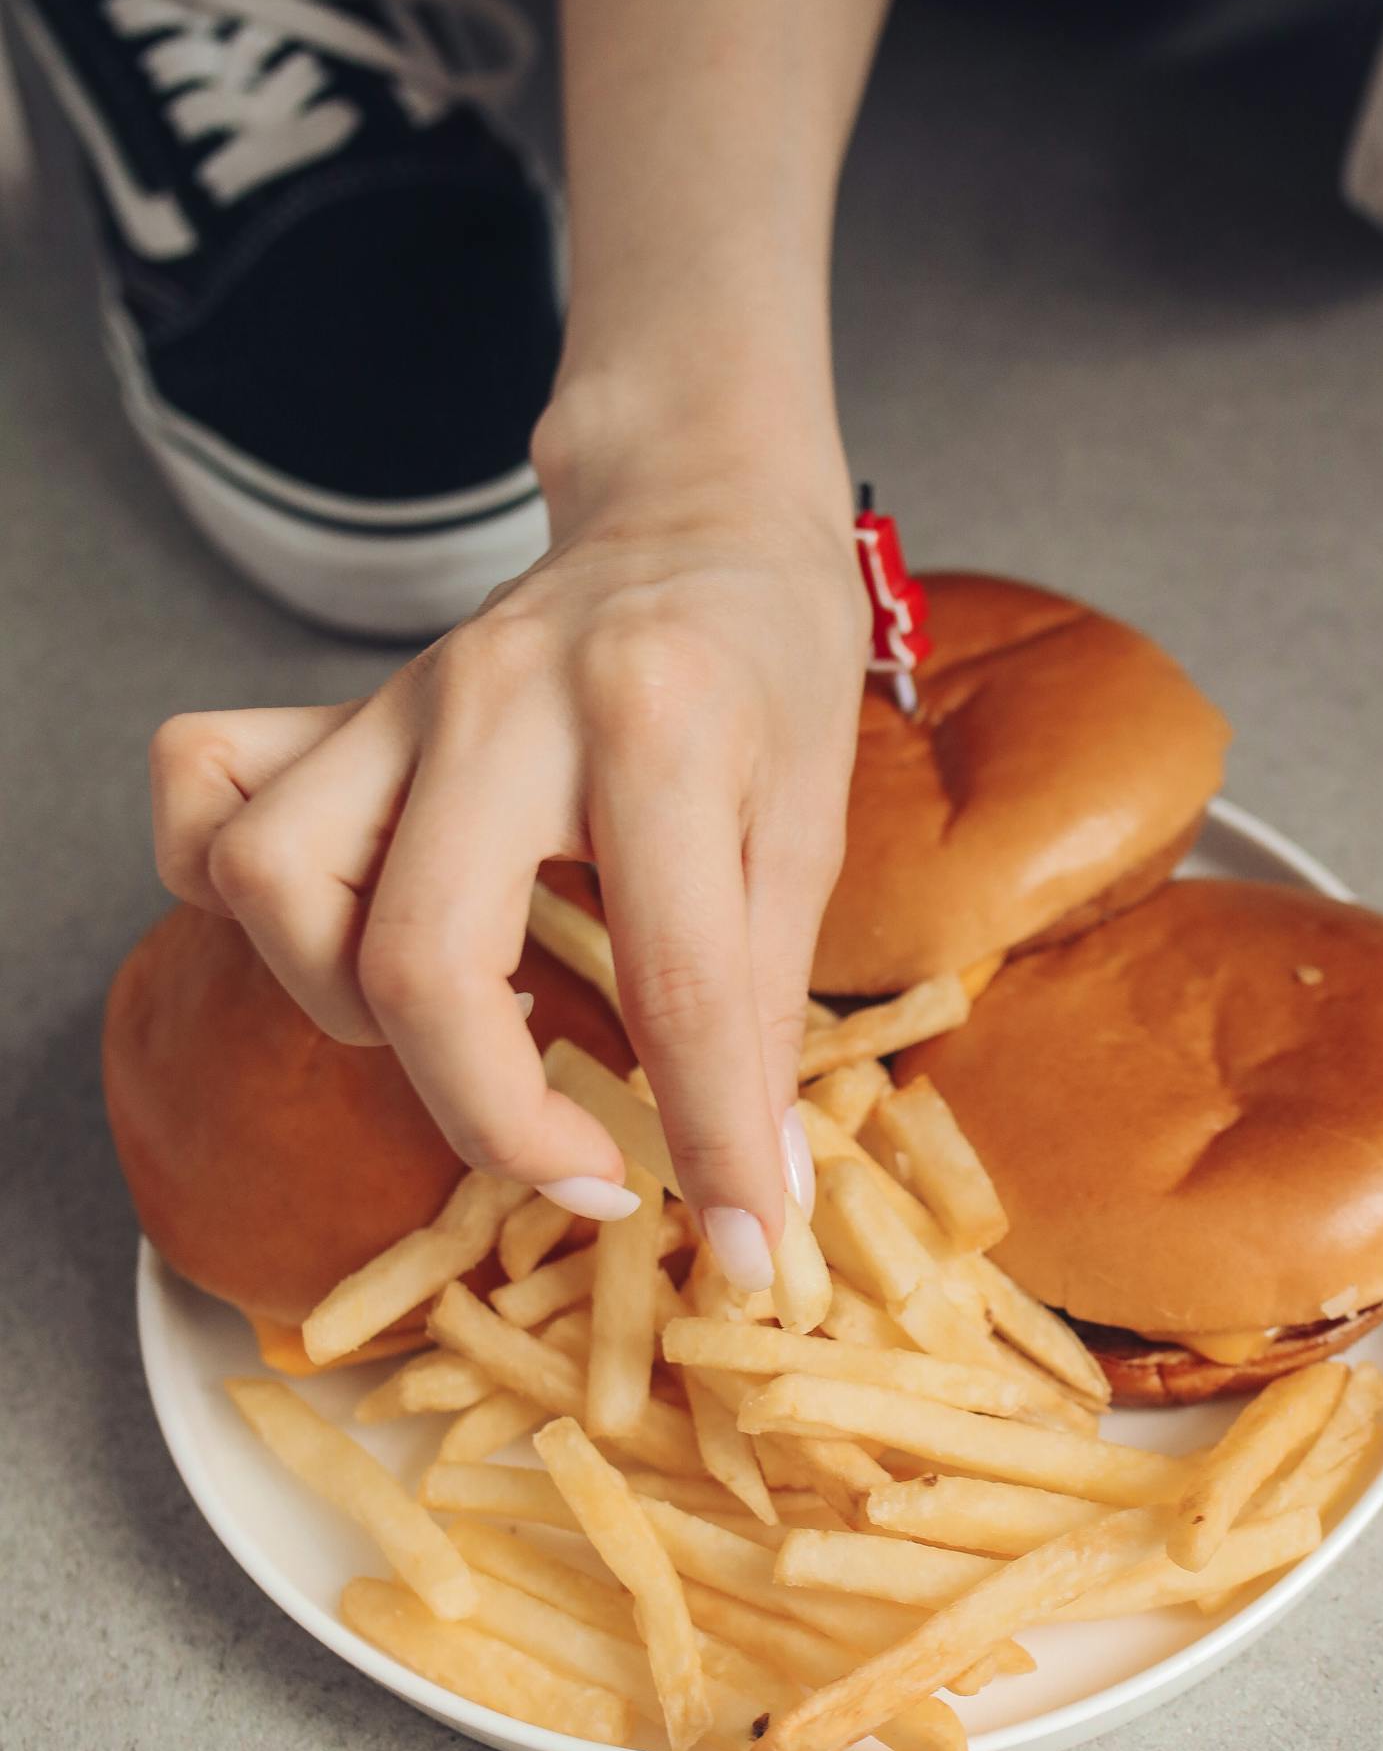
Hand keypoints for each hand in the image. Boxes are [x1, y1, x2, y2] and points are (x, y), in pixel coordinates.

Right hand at [150, 477, 866, 1277]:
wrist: (695, 506)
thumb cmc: (766, 666)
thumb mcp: (810, 825)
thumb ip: (768, 1005)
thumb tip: (761, 1193)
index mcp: (661, 725)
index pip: (678, 981)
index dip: (715, 1142)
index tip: (745, 1244)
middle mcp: (503, 704)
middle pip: (416, 957)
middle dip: (494, 1115)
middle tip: (588, 1167)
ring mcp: (400, 700)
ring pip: (271, 882)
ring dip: (348, 1008)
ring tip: (465, 1032)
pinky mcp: (341, 707)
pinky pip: (204, 795)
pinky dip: (233, 889)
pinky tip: (339, 937)